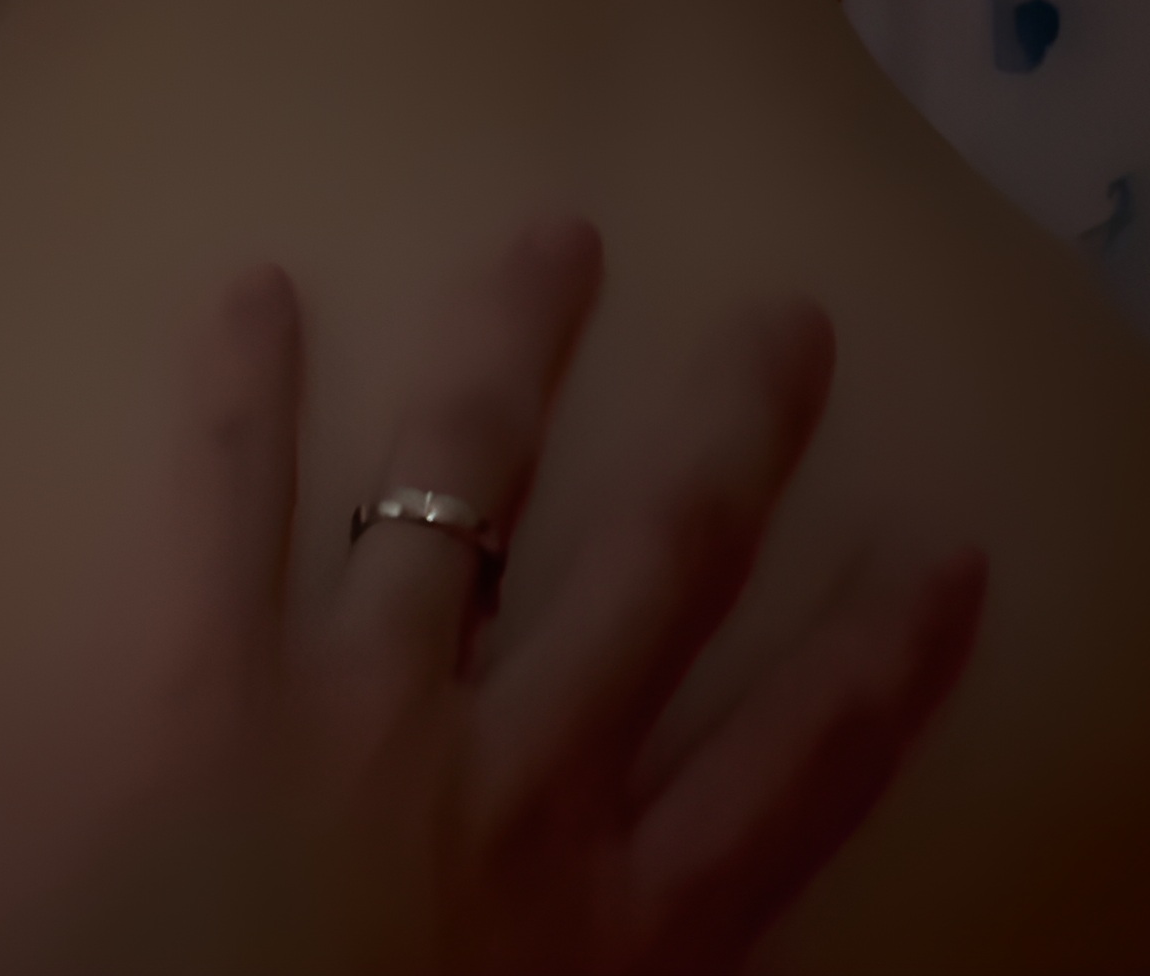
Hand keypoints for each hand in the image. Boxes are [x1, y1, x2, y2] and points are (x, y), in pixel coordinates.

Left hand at [80, 218, 984, 974]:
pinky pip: (227, 505)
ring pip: (465, 487)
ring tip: (558, 243)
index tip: (947, 557)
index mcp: (615, 922)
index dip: (887, 660)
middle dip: (731, 440)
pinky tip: (254, 288)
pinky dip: (239, 394)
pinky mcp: (202, 683)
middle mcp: (516, 783)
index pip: (799, 770)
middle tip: (784, 327)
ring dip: (516, 355)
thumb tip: (656, 933)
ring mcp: (361, 712)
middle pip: (657, 572)